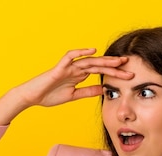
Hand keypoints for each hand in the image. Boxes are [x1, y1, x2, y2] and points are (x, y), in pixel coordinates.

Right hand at [0, 49, 133, 125]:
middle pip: (99, 65)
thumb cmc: (49, 96)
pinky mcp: (59, 67)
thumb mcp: (73, 96)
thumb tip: (103, 90)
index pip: (101, 73)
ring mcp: (68, 67)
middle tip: (130, 67)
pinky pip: (70, 56)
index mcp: (79, 76)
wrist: (32, 97)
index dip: (114, 74)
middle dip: (114, 66)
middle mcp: (76, 69)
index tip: (129, 77)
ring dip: (104, 60)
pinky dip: (81, 52)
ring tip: (117, 61)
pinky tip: (92, 51)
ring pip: (89, 61)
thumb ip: (87, 92)